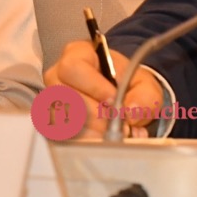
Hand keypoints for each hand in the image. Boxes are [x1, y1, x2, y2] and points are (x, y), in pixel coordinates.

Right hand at [45, 40, 163, 136]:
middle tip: (120, 124)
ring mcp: (51, 99)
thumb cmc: (127, 84)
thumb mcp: (144, 84)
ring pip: (63, 119)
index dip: (93, 87)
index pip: (73, 68)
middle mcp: (57, 75)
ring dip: (93, 132)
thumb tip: (130, 110)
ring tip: (115, 133)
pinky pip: (63, 135)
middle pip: (66, 97)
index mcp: (77, 55)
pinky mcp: (52, 121)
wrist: (121, 97)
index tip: (114, 102)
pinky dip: (88, 141)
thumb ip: (145, 96)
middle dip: (97, 116)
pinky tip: (104, 139)